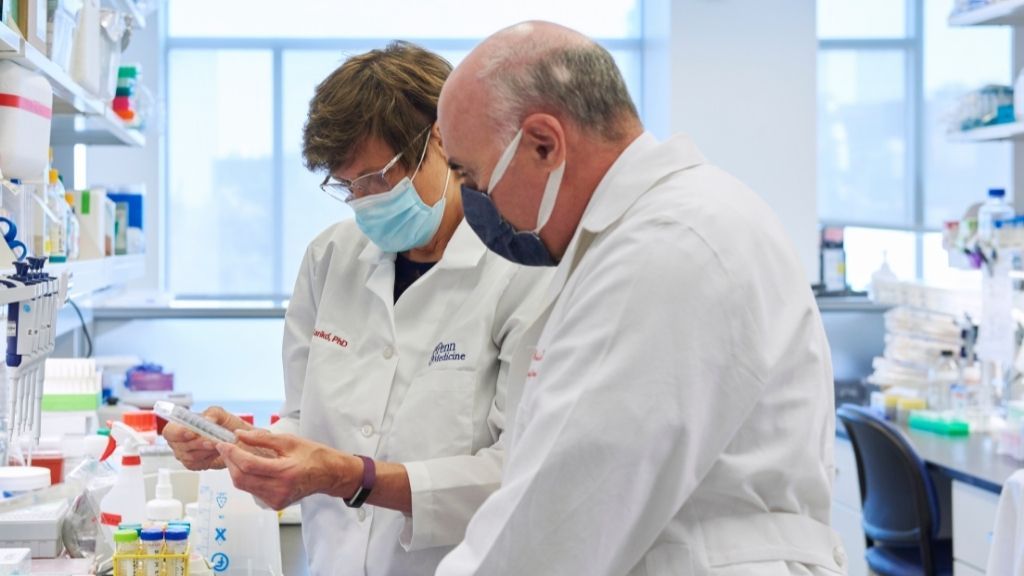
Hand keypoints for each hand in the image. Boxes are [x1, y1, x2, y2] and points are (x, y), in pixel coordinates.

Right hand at [162, 406, 251, 470]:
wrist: (238, 439)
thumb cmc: (225, 425)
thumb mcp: (221, 414)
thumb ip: (213, 414)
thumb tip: (207, 419)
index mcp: (179, 426)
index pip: (170, 431)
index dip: (179, 433)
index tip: (192, 433)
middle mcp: (178, 441)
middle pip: (180, 446)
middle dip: (197, 443)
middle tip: (212, 440)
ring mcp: (184, 454)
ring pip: (190, 456)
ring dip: (206, 450)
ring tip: (218, 444)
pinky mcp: (193, 464)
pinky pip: (198, 463)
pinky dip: (209, 457)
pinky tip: (217, 451)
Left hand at [216, 430, 360, 510]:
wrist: (328, 474)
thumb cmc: (313, 455)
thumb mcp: (289, 441)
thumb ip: (262, 439)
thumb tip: (239, 435)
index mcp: (285, 472)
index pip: (248, 465)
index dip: (231, 453)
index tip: (223, 443)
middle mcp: (279, 490)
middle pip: (241, 478)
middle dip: (230, 462)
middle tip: (225, 448)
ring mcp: (276, 500)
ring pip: (244, 486)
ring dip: (236, 470)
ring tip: (236, 455)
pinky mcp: (274, 504)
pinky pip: (252, 490)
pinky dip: (247, 478)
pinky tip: (250, 467)